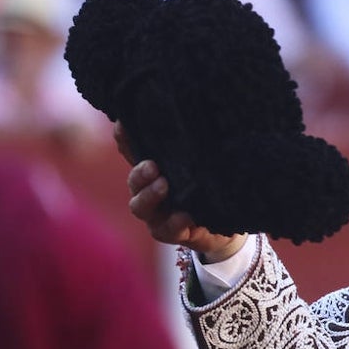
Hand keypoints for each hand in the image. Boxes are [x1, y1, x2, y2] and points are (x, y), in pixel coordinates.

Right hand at [119, 124, 245, 260]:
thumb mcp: (205, 165)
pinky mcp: (173, 233)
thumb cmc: (211, 188)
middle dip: (139, 172)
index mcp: (155, 171)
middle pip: (134, 180)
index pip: (133, 152)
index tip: (121, 124)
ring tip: (164, 185)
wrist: (227, 227)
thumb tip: (204, 115)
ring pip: (141, 206)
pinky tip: (184, 215)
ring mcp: (158, 214)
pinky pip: (169, 229)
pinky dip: (175, 222)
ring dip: (150, 195)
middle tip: (152, 165)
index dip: (124, 140)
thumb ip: (197, 147)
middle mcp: (149, 191)